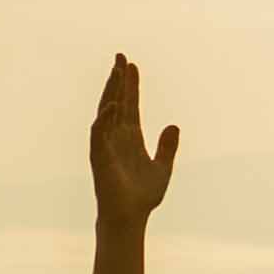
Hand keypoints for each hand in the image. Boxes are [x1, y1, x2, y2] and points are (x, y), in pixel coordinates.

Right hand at [90, 55, 177, 225]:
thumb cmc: (143, 195)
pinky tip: (112, 104)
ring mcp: (107, 145)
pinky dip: (105, 118)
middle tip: (121, 56)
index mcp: (131, 137)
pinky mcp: (100, 157)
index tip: (132, 64)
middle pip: (117, 101)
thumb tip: (174, 125)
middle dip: (118, 80)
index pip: (131, 105)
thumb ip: (167, 146)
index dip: (131, 85)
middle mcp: (117, 137)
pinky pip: (100, 134)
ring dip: (111, 91)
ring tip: (116, 72)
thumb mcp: (163, 167)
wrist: (131, 216)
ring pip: (107, 111)